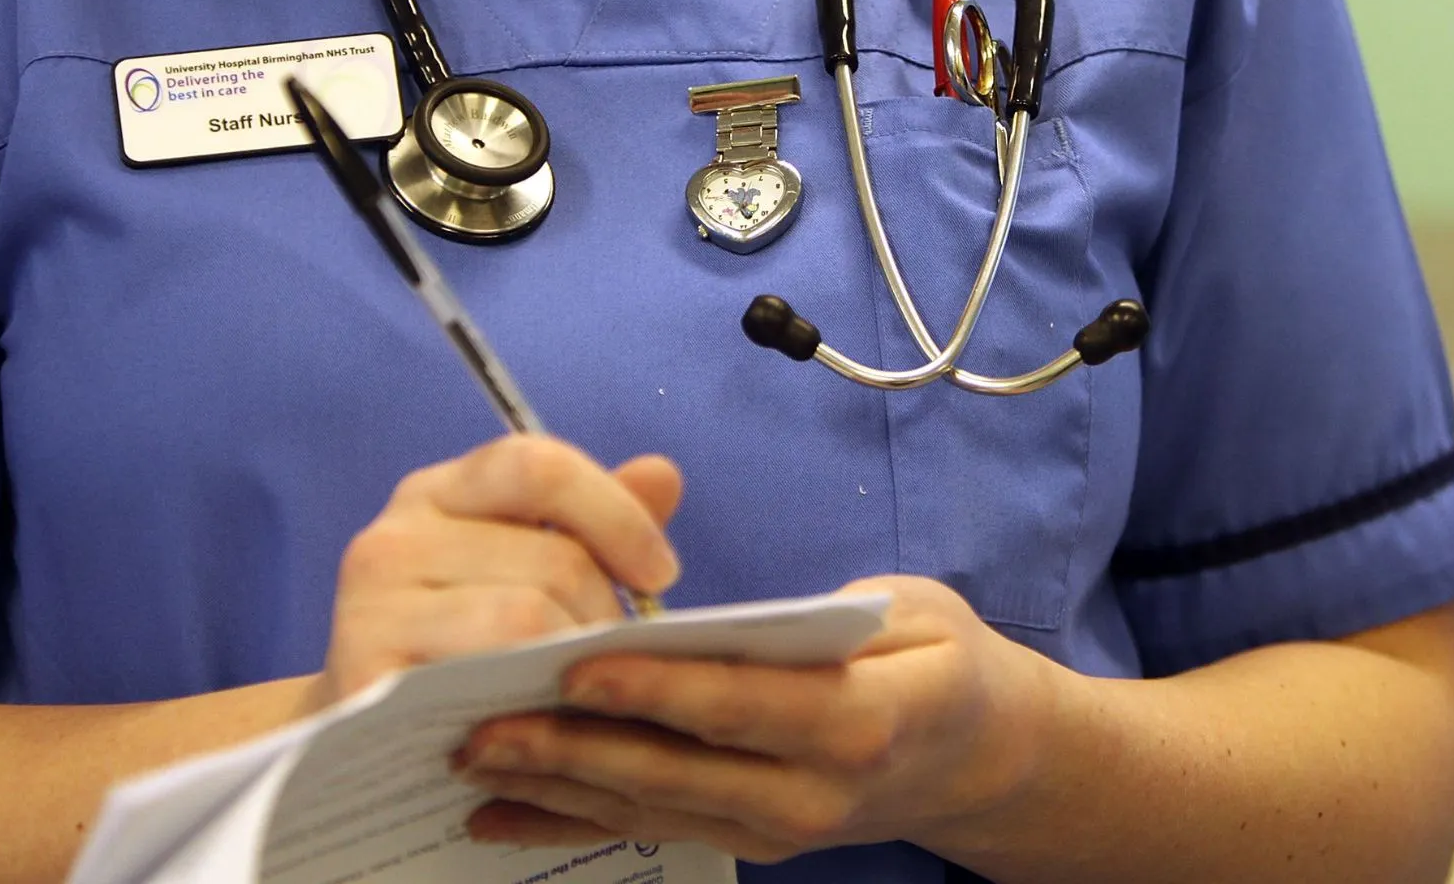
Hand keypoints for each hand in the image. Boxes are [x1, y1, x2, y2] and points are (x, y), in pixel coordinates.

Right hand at [312, 435, 681, 707]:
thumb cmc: (462, 653)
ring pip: (526, 615)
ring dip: (578, 664)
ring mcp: (369, 603)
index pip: (537, 465)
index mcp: (438, 494)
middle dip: (606, 616)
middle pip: (551, 556)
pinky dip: (534, 701)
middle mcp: (394, 536)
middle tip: (617, 664)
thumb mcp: (525, 576)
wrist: (363, 746)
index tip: (661, 574)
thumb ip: (593, 526)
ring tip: (582, 694)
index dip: (616, 514)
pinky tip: (543, 720)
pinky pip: (486, 674)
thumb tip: (662, 474)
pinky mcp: (365, 672)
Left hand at [452, 575, 1058, 863]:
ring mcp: (776, 829)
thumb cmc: (939, 661)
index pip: (742, 704)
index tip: (576, 668)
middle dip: (574, 750)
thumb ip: (826, 617)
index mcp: (860, 719)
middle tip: (485, 725)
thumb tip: (725, 619)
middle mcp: (814, 792)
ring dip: (554, 788)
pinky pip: (648, 830)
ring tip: (473, 759)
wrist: (981, 762)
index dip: (657, 691)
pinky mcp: (747, 842)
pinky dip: (568, 825)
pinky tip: (497, 818)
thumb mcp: (913, 610)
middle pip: (678, 770)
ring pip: (650, 808)